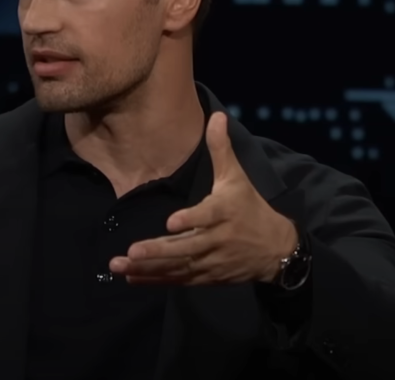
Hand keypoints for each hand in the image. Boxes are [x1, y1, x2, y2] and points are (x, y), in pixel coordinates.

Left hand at [109, 112, 296, 285]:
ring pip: (178, 267)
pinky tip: (131, 278)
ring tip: (120, 265)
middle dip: (158, 252)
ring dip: (148, 268)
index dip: (191, 220)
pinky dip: (155, 280)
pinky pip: (178, 280)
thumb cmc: (250, 207)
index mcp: (225, 212)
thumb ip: (221, 149)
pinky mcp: (206, 276)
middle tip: (132, 252)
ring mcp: (211, 261)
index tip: (171, 223)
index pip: (208, 216)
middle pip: (187, 248)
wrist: (275, 248)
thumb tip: (216, 115)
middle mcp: (217, 239)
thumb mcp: (237, 177)